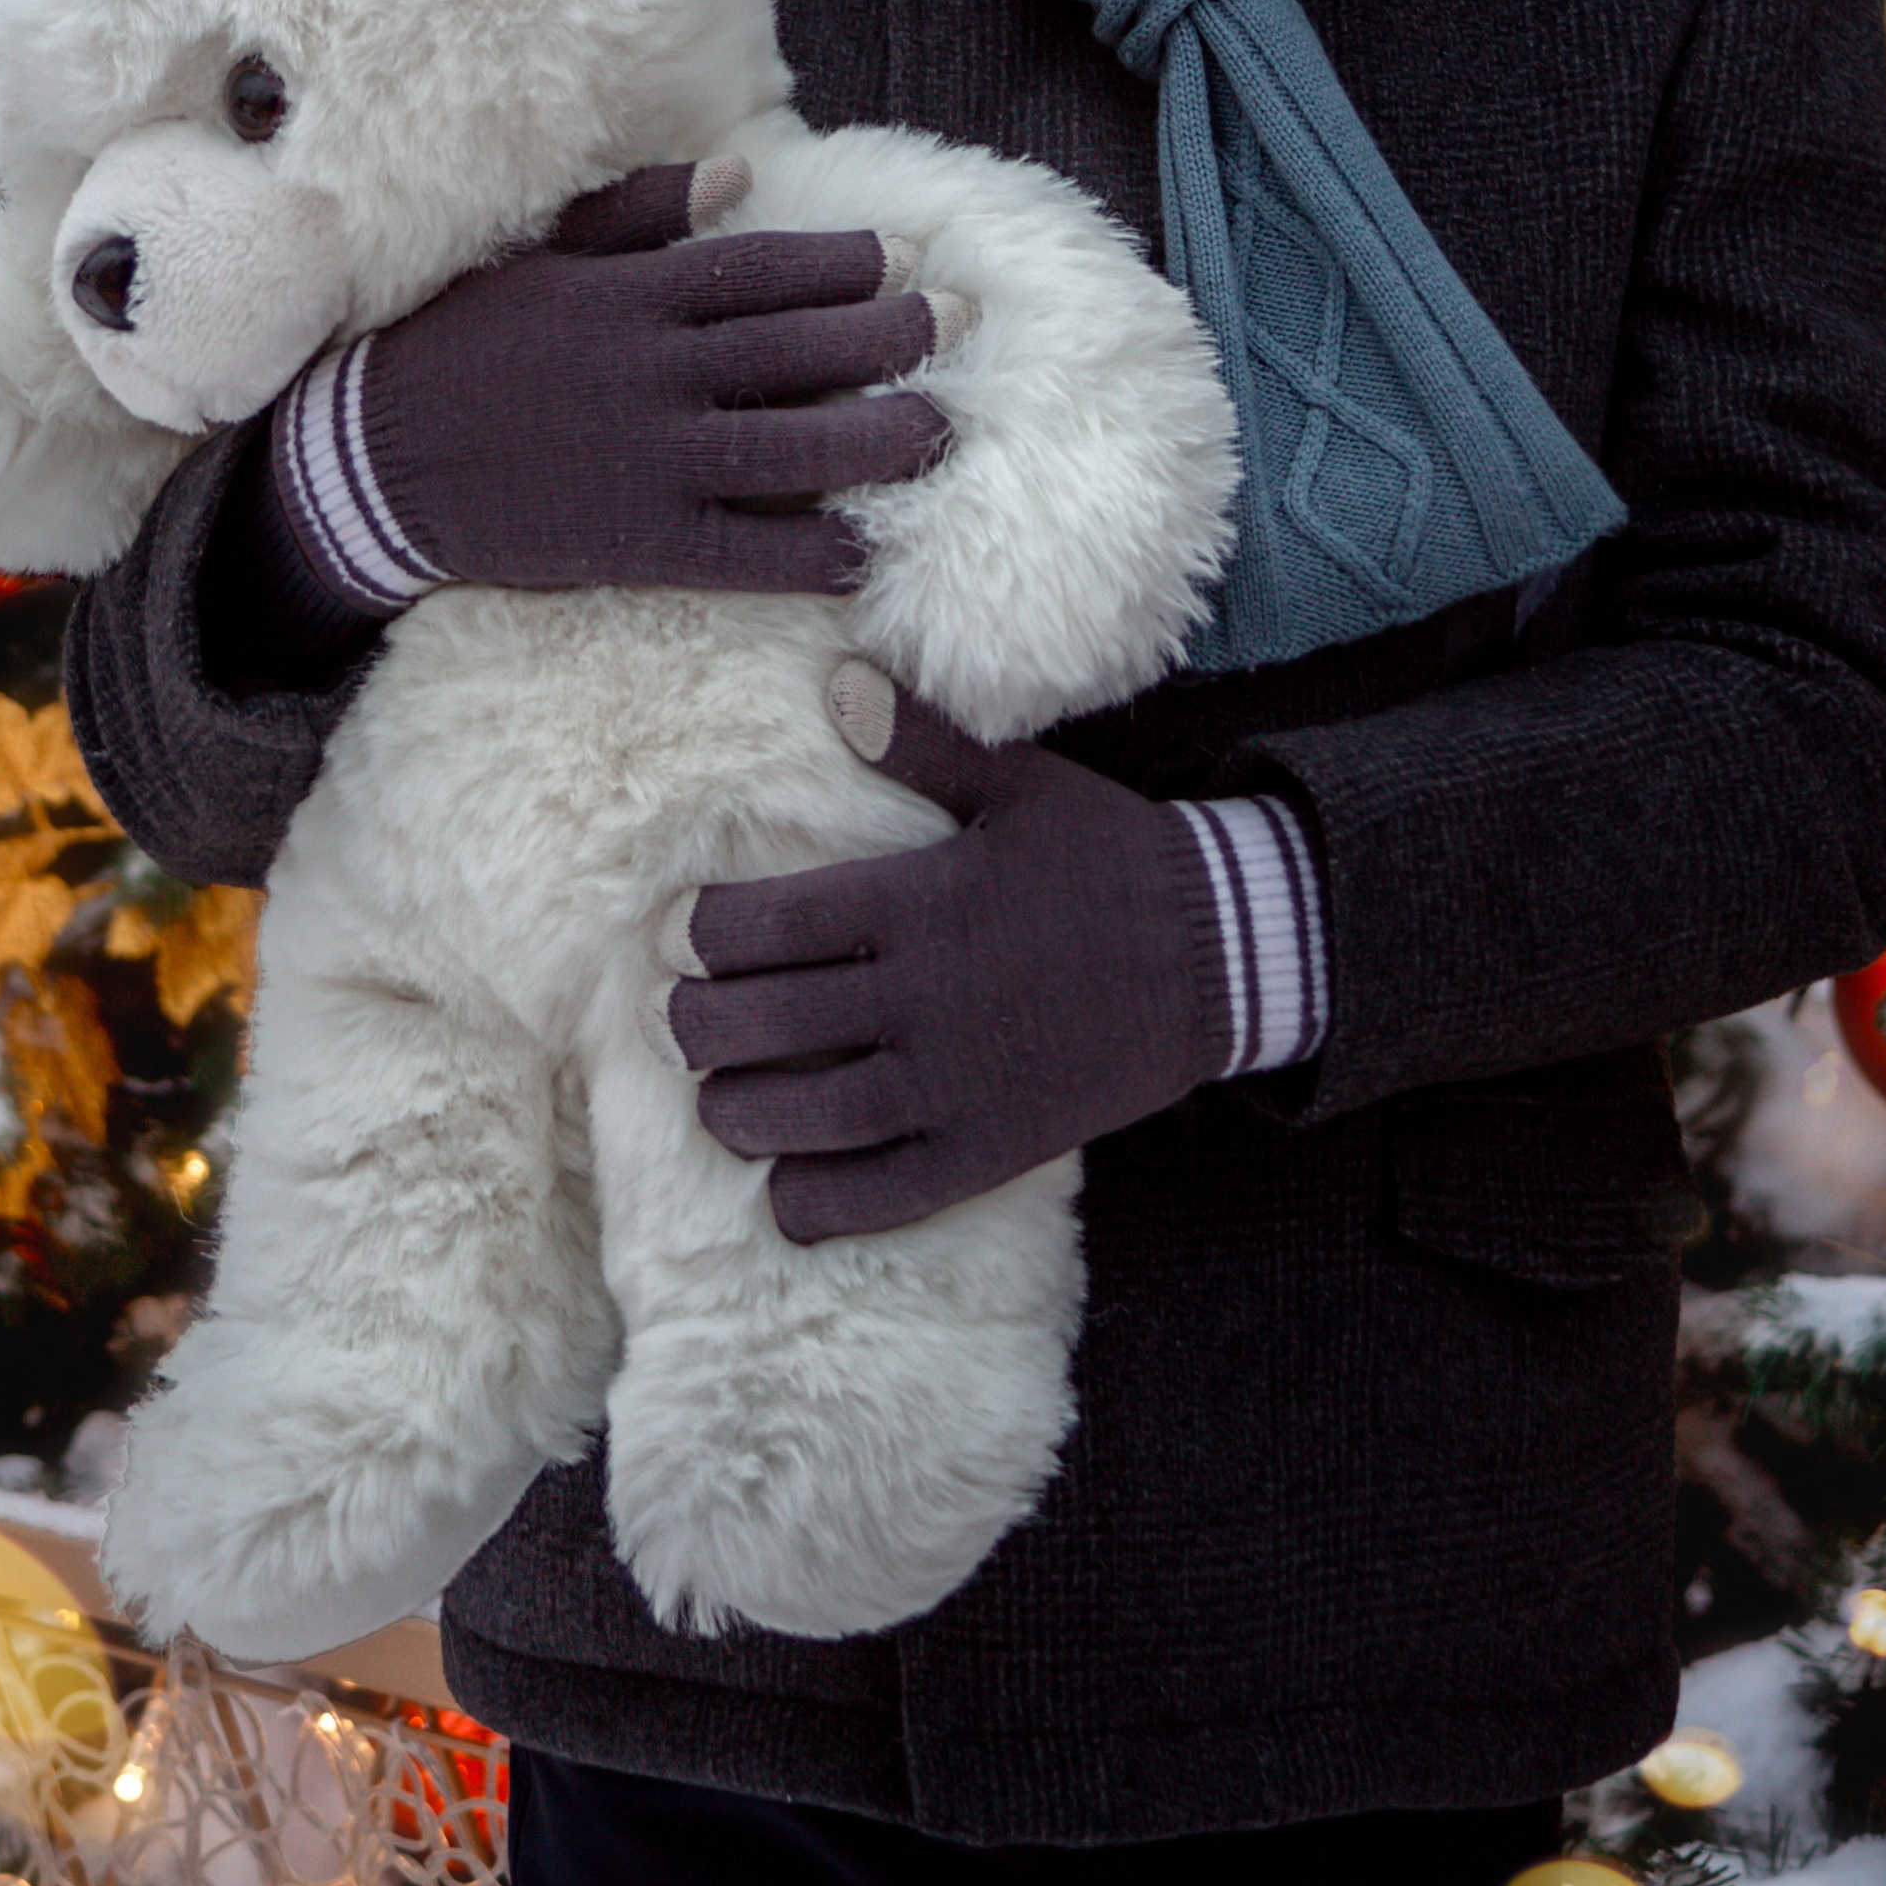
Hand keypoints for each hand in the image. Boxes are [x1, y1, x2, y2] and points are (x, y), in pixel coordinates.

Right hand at [281, 163, 956, 602]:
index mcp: (633, 296)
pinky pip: (746, 550)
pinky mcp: (638, 541)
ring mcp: (651, 460)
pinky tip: (867, 550)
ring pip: (795, 446)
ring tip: (943, 428)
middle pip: (800, 349)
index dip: (843, 263)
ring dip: (879, 437)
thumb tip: (737, 171)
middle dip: (892, 336)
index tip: (903, 256)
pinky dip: (812, 552)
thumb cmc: (458, 348)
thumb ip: (639, 214)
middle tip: (962, 323)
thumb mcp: (541, 259)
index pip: (763, 269)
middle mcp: (656, 372)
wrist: (371, 462)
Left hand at [663, 671, 1229, 1240]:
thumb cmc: (1108, 858)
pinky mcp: (992, 1149)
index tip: (674, 937)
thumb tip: (838, 683)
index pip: (772, 925)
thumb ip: (923, 742)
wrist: (1219, 955)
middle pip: (769, 1025)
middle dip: (695, 1027)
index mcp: (922, 902)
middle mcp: (926, 999)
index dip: (703, 935)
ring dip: (741, 1113)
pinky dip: (823, 1202)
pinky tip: (788, 1192)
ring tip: (716, 1101)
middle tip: (667, 1023)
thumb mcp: (1021, 785)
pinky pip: (887, 1194)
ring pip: (811, 1118)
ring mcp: (958, 1083)